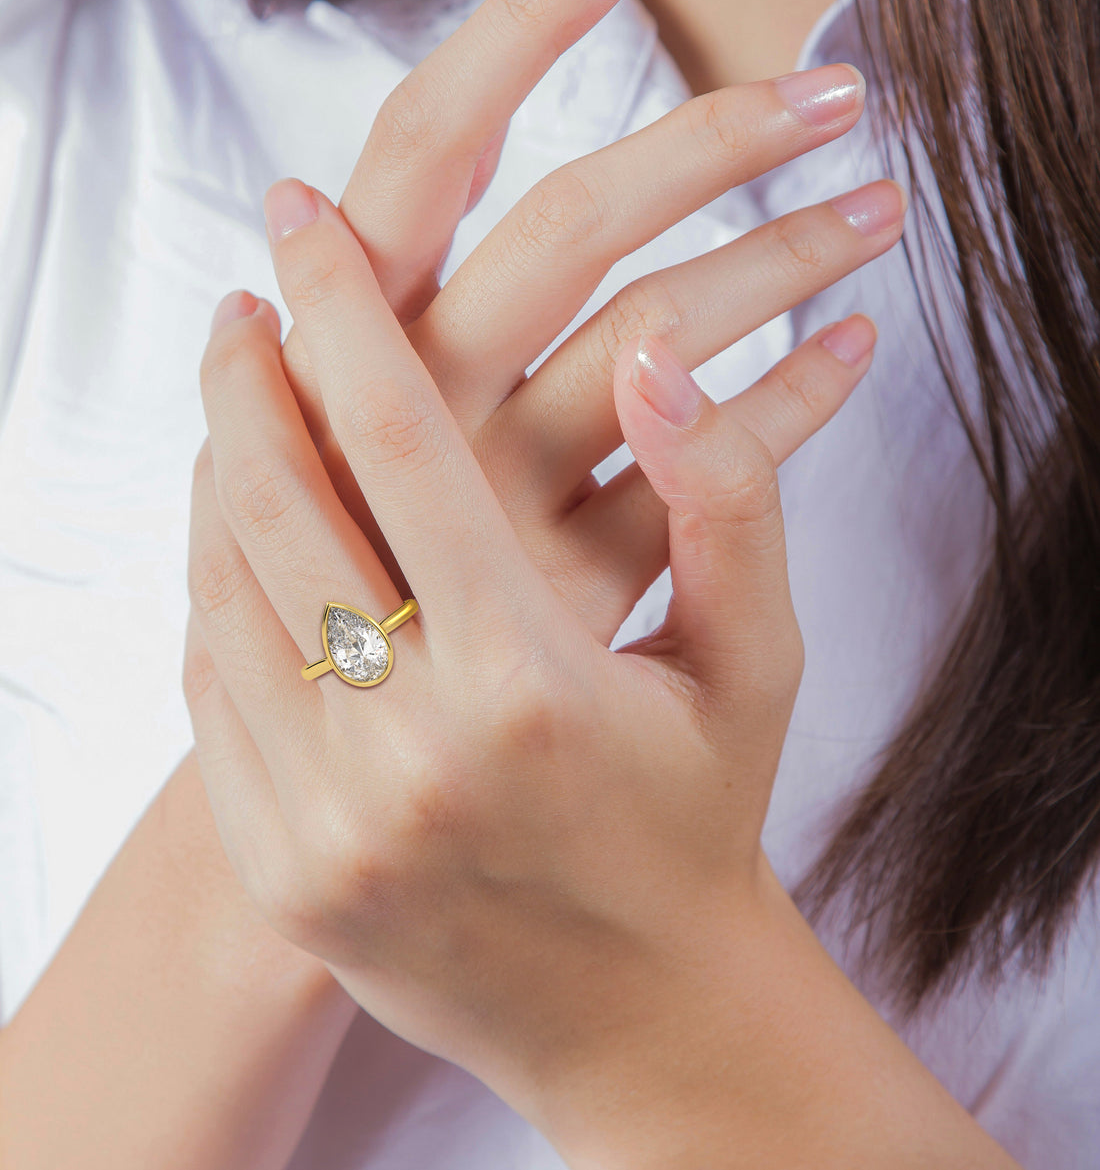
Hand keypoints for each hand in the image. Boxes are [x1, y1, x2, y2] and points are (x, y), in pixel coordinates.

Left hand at [182, 166, 886, 1154]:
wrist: (641, 1016)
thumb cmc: (701, 823)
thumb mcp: (757, 663)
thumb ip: (725, 499)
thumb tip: (658, 354)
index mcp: (528, 686)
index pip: (397, 444)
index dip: (342, 310)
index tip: (302, 219)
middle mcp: (406, 757)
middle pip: (275, 505)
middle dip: (245, 378)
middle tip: (244, 304)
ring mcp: (326, 826)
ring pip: (223, 595)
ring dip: (219, 478)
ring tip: (242, 408)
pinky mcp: (285, 874)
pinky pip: (213, 694)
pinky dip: (216, 593)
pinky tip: (245, 542)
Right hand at [268, 0, 904, 643]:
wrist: (352, 733)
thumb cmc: (336, 549)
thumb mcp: (310, 420)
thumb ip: (331, 322)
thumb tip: (315, 185)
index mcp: (351, 336)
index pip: (428, 152)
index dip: (511, 42)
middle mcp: (423, 406)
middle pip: (571, 228)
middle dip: (709, 142)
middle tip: (830, 97)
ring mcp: (502, 499)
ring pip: (658, 339)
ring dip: (779, 256)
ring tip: (876, 212)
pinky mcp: (570, 583)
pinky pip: (706, 475)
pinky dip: (794, 402)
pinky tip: (849, 356)